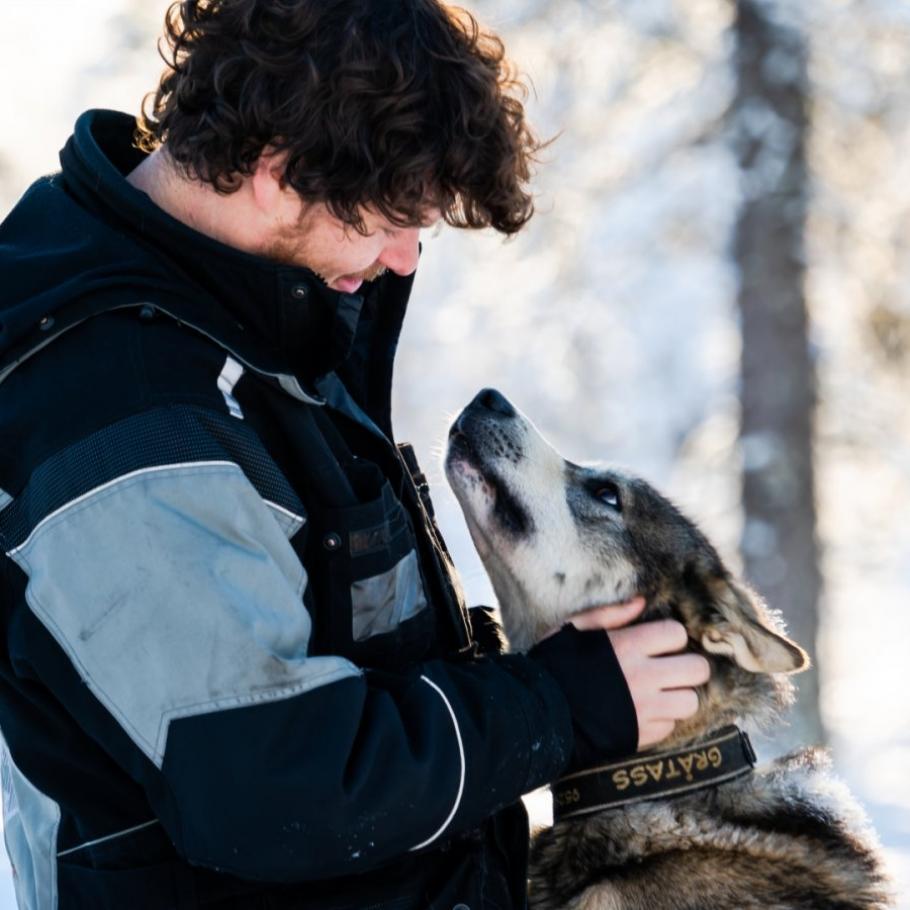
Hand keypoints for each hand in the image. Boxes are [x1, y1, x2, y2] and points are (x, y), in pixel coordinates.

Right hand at [569, 598, 710, 749]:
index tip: (659, 643)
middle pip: (697, 669)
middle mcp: (643, 676)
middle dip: (688, 666)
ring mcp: (645, 709)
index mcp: (628, 645)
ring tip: (663, 693)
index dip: (670, 637)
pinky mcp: (641, 735)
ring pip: (691, 702)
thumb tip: (641, 602)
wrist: (539, 713)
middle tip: (672, 668)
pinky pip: (671, 726)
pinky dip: (662, 719)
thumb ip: (610, 614)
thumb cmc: (555, 664)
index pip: (677, 634)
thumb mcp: (575, 628)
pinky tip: (645, 712)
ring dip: (680, 696)